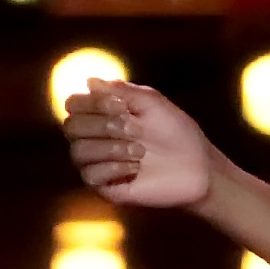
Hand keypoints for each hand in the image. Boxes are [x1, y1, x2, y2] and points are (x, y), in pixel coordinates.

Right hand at [62, 79, 216, 208]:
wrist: (198, 167)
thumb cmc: (176, 132)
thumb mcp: (152, 103)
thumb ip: (121, 91)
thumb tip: (89, 81)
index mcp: (102, 115)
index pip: (73, 104)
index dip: (92, 103)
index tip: (123, 106)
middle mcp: (95, 138)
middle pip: (71, 127)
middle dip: (103, 126)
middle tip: (135, 130)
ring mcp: (99, 163)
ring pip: (78, 152)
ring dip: (111, 148)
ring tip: (140, 152)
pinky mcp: (106, 187)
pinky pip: (90, 175)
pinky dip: (113, 168)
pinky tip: (135, 168)